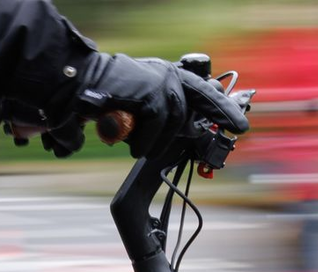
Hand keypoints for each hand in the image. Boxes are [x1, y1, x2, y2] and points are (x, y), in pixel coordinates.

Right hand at [76, 53, 248, 158]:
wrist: (77, 85)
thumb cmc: (97, 100)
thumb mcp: (133, 110)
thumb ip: (154, 117)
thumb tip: (174, 132)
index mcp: (165, 77)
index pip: (201, 90)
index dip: (220, 106)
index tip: (238, 122)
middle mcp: (167, 74)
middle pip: (203, 97)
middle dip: (223, 113)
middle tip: (241, 128)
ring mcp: (161, 81)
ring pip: (177, 118)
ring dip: (159, 140)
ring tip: (139, 150)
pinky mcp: (152, 91)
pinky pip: (160, 122)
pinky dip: (146, 139)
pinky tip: (133, 145)